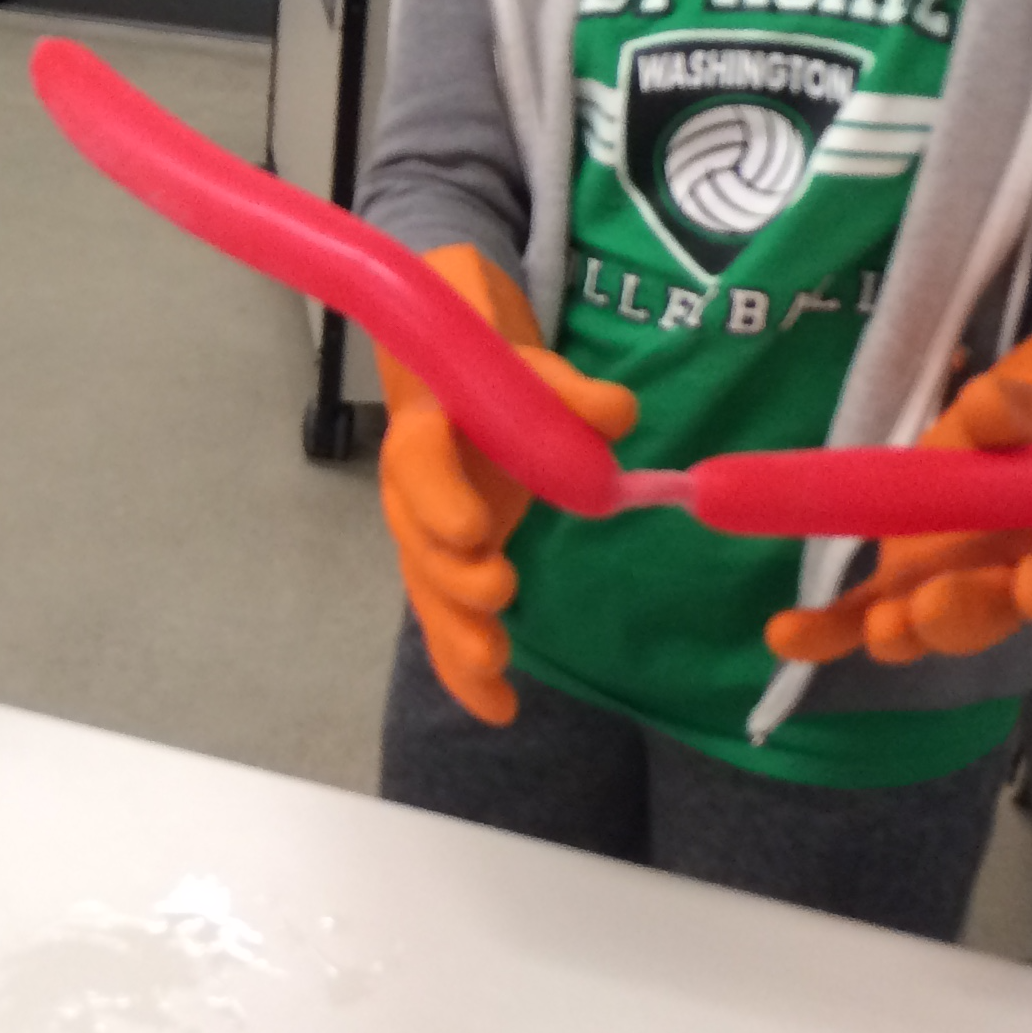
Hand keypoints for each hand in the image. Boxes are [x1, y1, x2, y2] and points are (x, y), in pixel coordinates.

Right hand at [376, 244, 637, 724]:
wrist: (447, 337)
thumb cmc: (470, 325)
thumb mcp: (507, 326)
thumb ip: (553, 375)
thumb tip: (615, 418)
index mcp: (424, 417)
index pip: (420, 459)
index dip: (441, 496)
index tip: (476, 531)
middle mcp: (416, 480)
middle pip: (417, 537)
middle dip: (451, 575)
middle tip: (498, 594)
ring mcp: (430, 521)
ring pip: (429, 584)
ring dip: (455, 629)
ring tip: (496, 668)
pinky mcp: (452, 552)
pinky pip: (449, 612)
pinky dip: (465, 664)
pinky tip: (497, 708)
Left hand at [766, 323, 1031, 663]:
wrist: (1025, 424)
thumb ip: (1025, 413)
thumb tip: (986, 407)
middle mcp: (1017, 578)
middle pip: (996, 611)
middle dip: (964, 613)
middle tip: (932, 609)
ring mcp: (955, 584)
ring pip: (931, 620)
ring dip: (901, 629)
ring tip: (879, 631)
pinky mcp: (903, 582)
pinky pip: (864, 612)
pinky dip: (825, 630)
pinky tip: (785, 636)